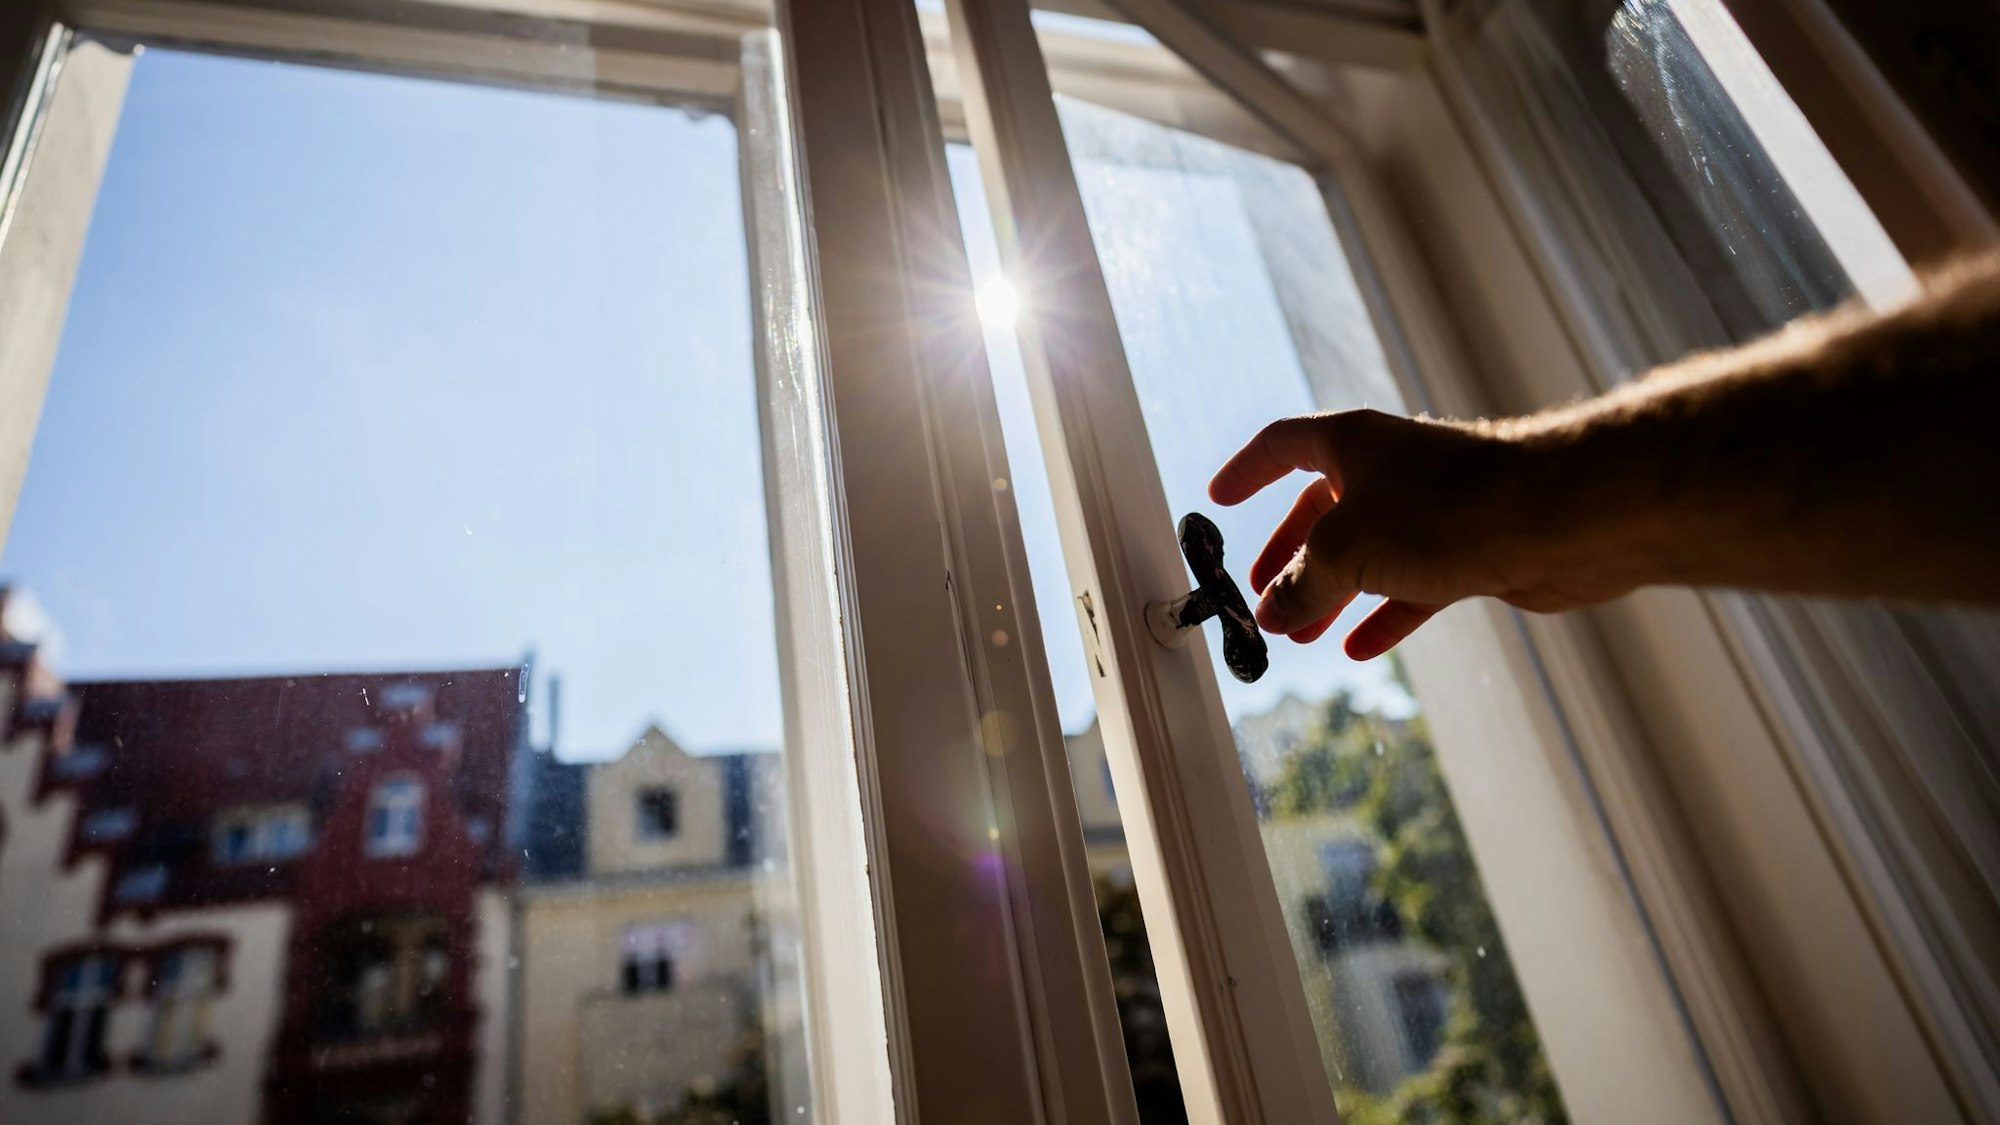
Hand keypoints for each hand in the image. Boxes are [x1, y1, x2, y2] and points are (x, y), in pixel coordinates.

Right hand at [1209, 410, 1641, 658]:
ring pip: (1367, 552)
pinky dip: (1382, 613)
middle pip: (1323, 508)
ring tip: (1298, 632)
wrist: (1558, 519)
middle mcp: (1390, 468)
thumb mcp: (1347, 551)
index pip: (1281, 446)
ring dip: (1330, 593)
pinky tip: (1358, 647)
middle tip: (1261, 591)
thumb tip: (1271, 612)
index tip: (1219, 500)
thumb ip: (1301, 584)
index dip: (1247, 472)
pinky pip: (1411, 583)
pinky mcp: (1469, 547)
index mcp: (1351, 444)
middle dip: (1289, 554)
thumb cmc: (1448, 510)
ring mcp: (1431, 509)